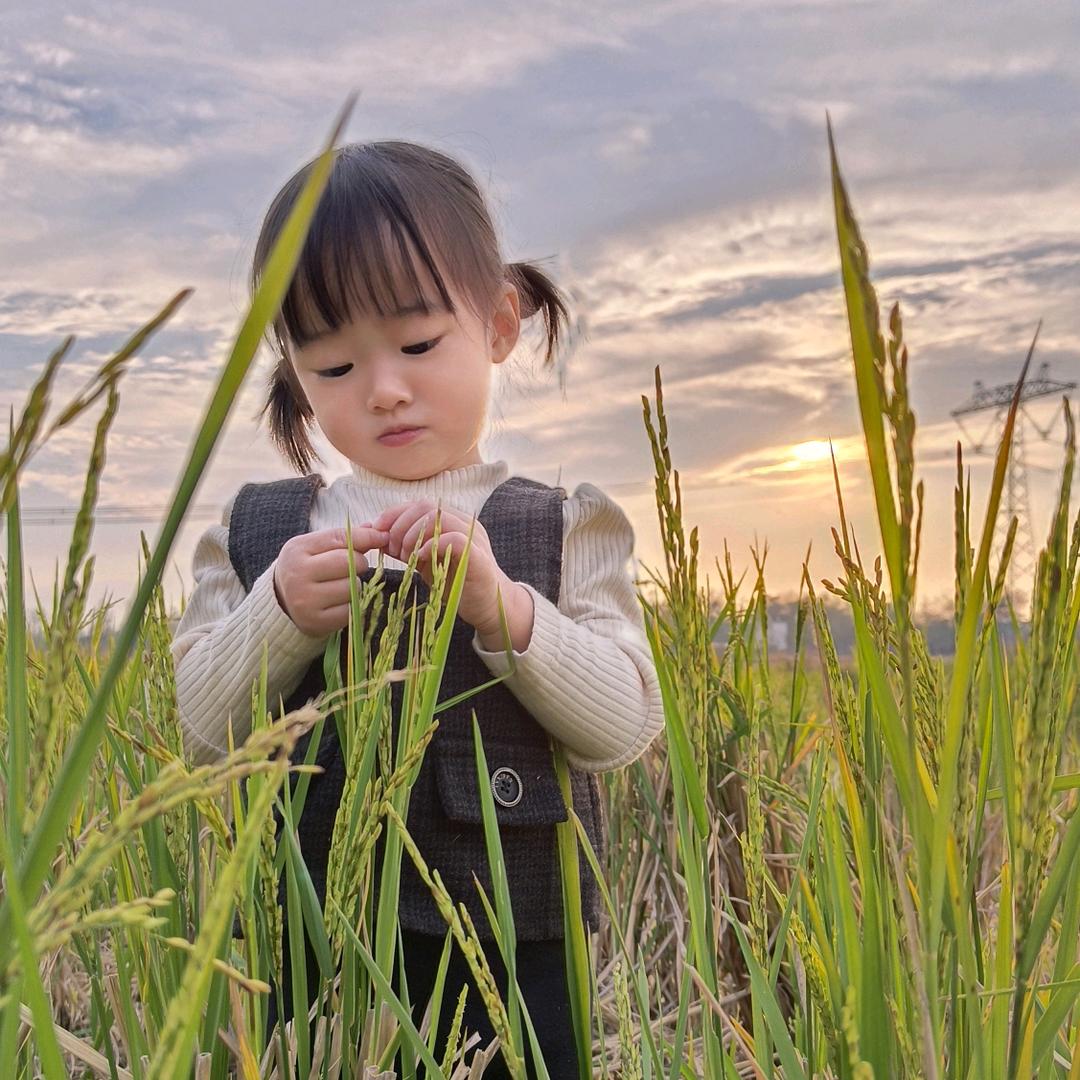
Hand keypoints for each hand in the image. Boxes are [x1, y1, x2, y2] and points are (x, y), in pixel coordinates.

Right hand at [272, 524, 389, 636]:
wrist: (283, 600)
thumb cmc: (308, 568)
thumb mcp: (319, 547)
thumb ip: (347, 538)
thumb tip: (380, 531)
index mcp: (297, 549)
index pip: (340, 537)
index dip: (366, 536)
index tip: (381, 537)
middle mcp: (297, 574)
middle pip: (348, 563)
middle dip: (359, 563)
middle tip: (353, 568)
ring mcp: (304, 600)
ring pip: (352, 588)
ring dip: (355, 586)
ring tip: (341, 586)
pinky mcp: (314, 622)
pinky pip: (349, 611)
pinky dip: (350, 606)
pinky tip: (338, 602)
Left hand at [371, 499, 523, 639]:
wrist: (487, 606)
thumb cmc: (455, 583)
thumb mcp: (424, 562)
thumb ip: (405, 547)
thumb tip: (376, 536)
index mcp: (451, 521)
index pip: (418, 504)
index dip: (394, 514)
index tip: (377, 532)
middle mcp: (463, 523)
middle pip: (425, 506)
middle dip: (400, 526)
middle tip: (393, 549)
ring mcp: (472, 537)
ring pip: (438, 517)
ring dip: (413, 535)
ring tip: (406, 555)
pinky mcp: (477, 556)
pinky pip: (454, 538)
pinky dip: (432, 545)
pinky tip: (420, 558)